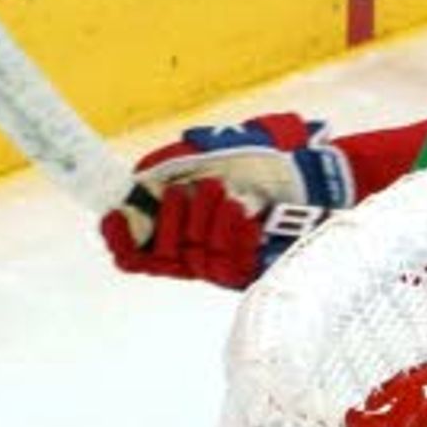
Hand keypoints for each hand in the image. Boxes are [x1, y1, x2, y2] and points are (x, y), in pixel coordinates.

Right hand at [101, 116, 359, 285]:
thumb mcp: (209, 153)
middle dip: (167, 223)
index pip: (134, 252)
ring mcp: (223, 265)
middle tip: (179, 193)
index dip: (119, 239)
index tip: (114, 215)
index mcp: (176, 229)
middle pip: (159, 257)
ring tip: (220, 192)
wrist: (311, 178)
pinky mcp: (251, 273)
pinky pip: (231, 265)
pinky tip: (241, 213)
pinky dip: (231, 236)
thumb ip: (172, 163)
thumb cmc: (257, 165)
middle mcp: (195, 252)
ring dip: (203, 223)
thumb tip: (138, 177)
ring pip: (195, 258)